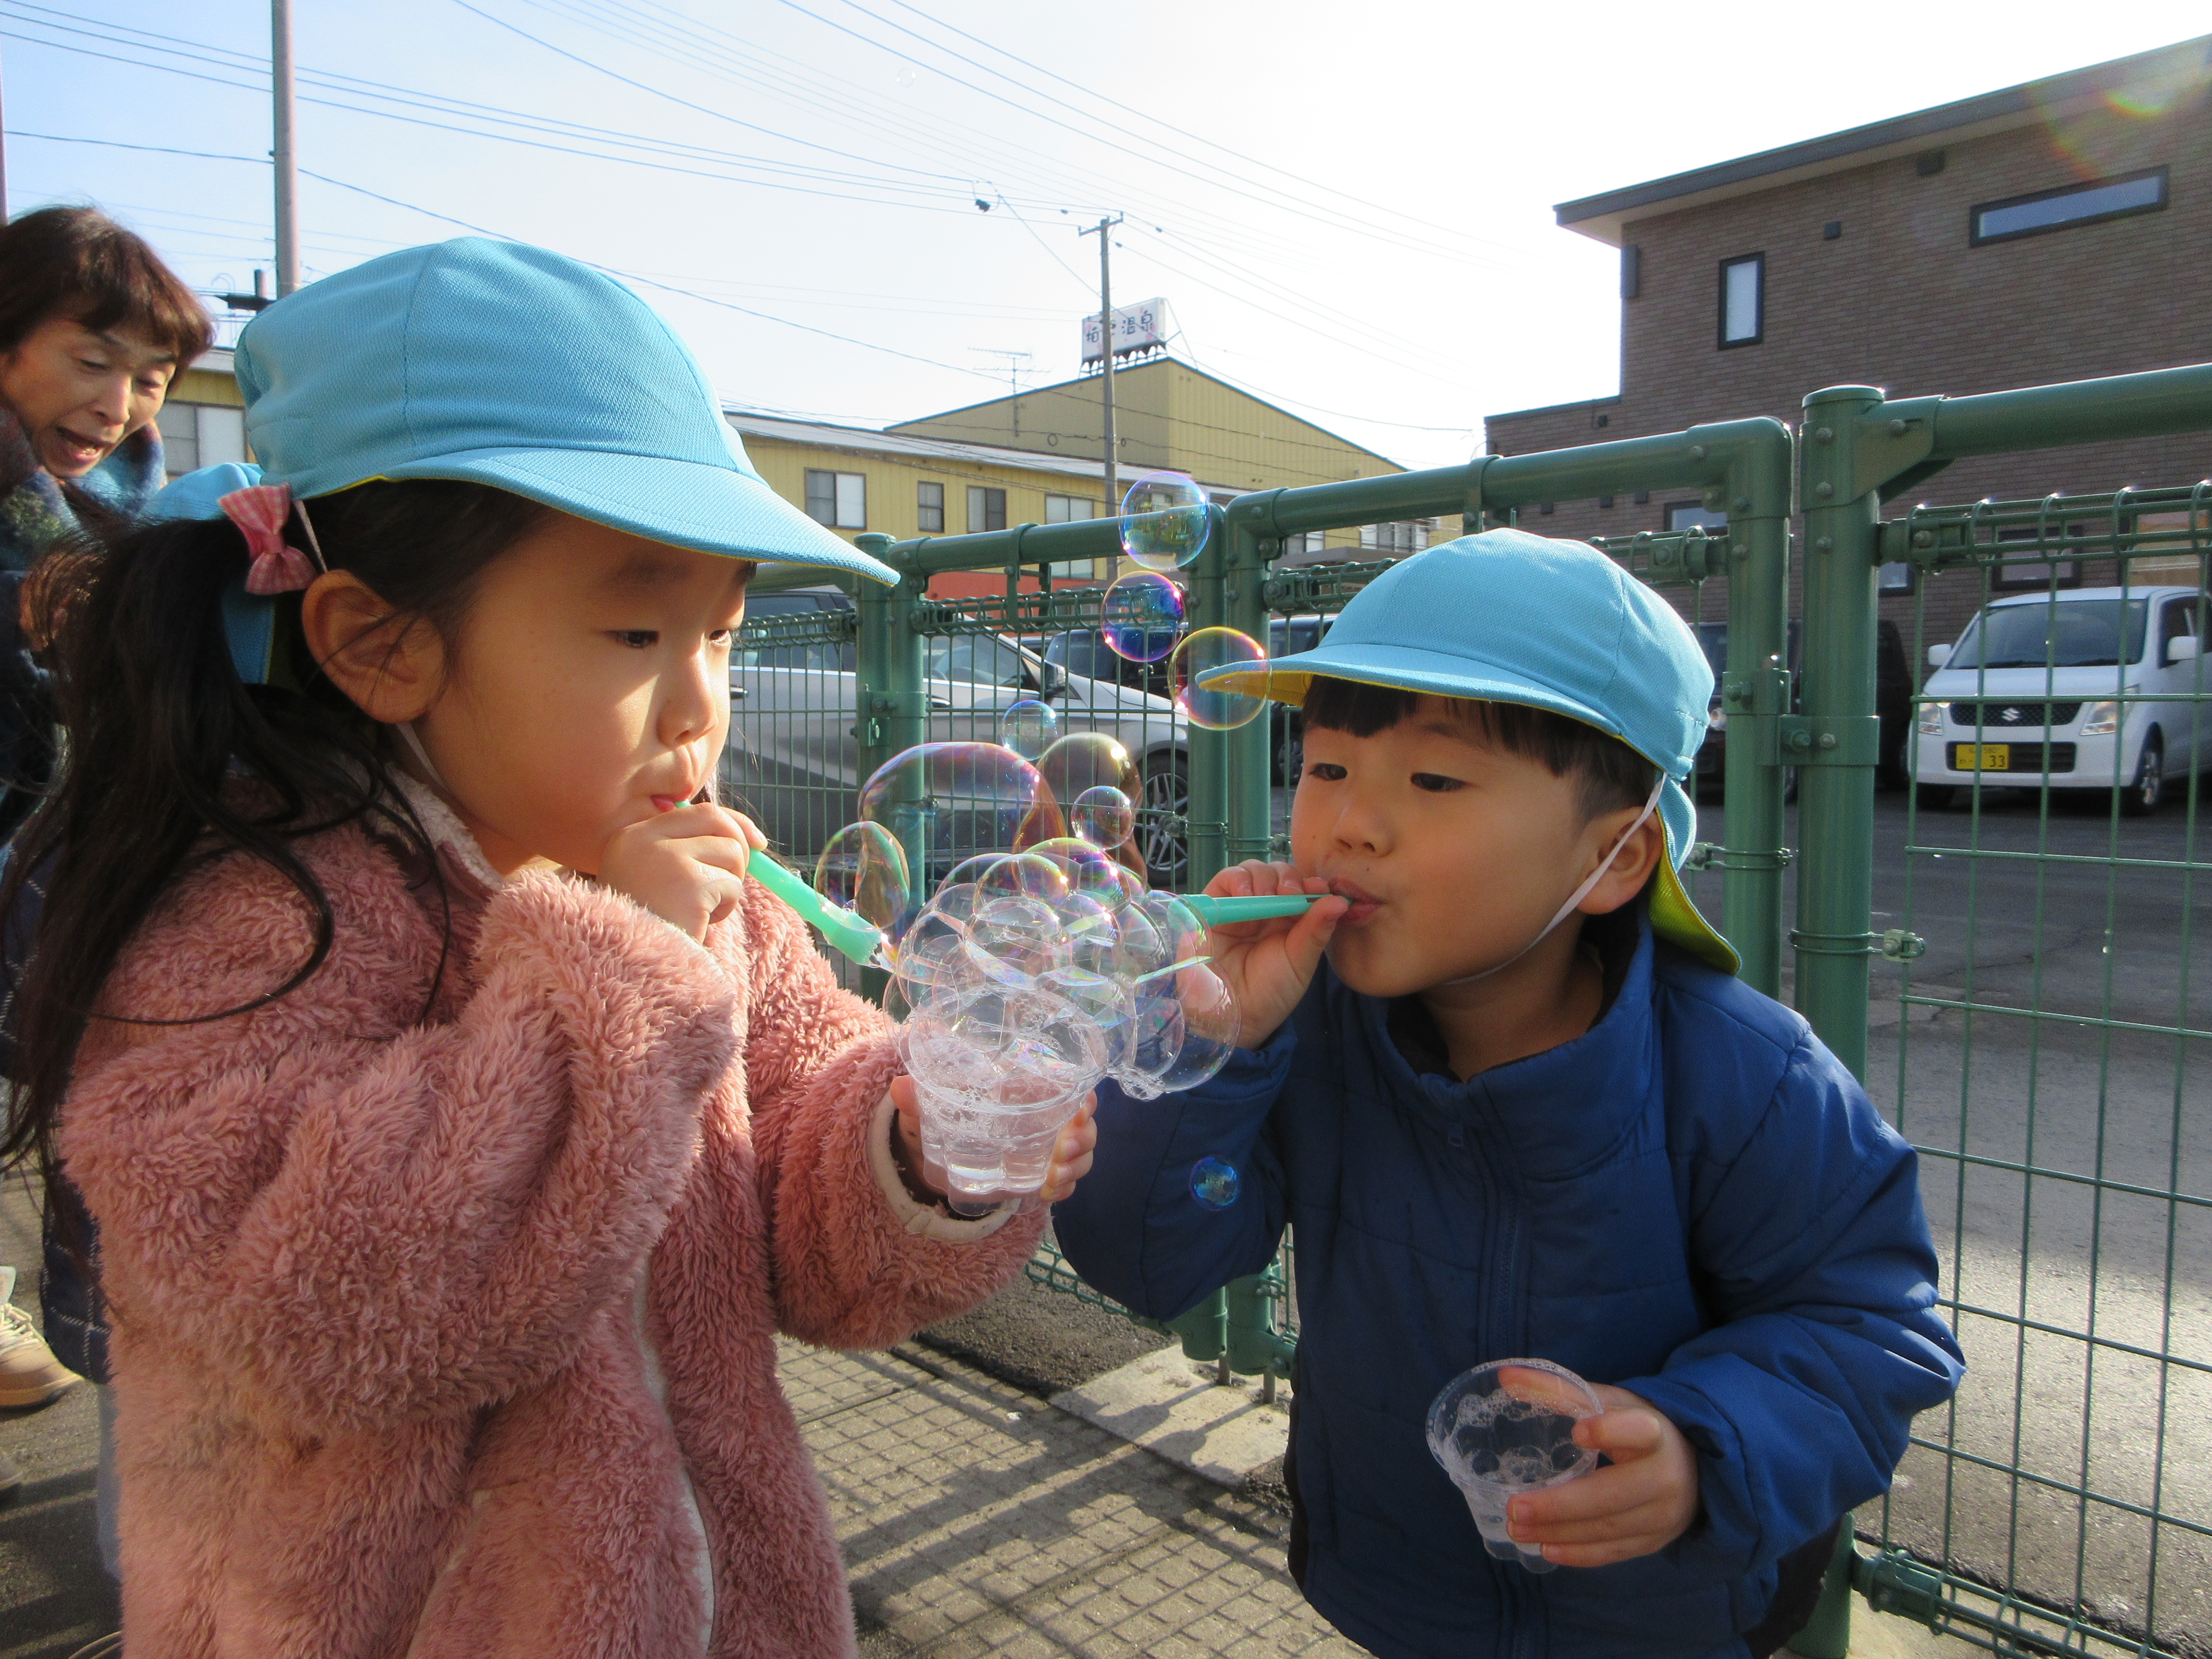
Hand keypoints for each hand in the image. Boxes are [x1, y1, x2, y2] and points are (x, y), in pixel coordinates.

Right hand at [597, 802, 765, 940]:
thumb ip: (688, 852)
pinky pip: (732, 885)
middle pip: (717, 820)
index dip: (733, 823)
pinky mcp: (689, 883)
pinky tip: (698, 923)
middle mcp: (645, 839)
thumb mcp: (657, 879)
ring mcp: (666, 857)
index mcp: (633, 835)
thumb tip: (746, 838)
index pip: (698, 812)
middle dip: (739, 848)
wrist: (628, 968)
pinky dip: (724, 907)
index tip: (755, 841)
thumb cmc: (649, 927)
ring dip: (728, 886)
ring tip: (700, 911)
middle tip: (731, 882)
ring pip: (731, 853)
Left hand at [887, 1077, 1097, 1205]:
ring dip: (1075, 1166)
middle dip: (1082, 1138)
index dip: (1085, 1098)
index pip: (1071, 1089)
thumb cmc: (942, 1119)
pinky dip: (1063, 1189)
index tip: (1083, 1107)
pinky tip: (1048, 1193)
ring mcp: (1046, 1151)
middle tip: (1063, 1148)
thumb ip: (917, 1099)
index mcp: (1029, 1093)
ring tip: (1055, 1175)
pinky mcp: (1038, 1177)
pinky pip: (1064, 1183)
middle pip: (1083, 1127)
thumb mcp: (929, 1111)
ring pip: (1079, 1157)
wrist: (934, 1156)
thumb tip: (900, 1087)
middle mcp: (1046, 1121)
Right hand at [1199, 861, 1345, 1049]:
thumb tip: (1340, 901)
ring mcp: (1240, 906)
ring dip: (1265, 878)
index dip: (1311, 884)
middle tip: (1290, 895)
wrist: (1231, 1012)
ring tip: (1266, 898)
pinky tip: (1247, 896)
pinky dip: (1239, 879)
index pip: (1303, 888)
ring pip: (1255, 870)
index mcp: (1291, 921)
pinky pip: (1228, 877)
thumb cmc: (1269, 992)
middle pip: (1279, 873)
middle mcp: (1266, 910)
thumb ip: (1317, 930)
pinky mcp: (1215, 904)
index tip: (1318, 888)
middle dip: (1288, 879)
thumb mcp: (1299, 962)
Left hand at [1505, 1384, 1698, 1567]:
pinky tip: (1546, 1549)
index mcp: (1657, 1434)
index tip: (1578, 1432)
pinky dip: (1578, 1553)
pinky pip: (1613, 1552)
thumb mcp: (1608, 1403)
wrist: (1690, 1469)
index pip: (1639, 1430)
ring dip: (1558, 1532)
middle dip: (1559, 1504)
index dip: (1611, 1431)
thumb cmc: (1637, 1429)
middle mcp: (1665, 1478)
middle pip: (1610, 1495)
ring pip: (1606, 1529)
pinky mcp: (1654, 1542)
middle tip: (1514, 1506)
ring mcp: (1662, 1516)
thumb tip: (1506, 1376)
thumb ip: (1560, 1390)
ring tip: (1516, 1528)